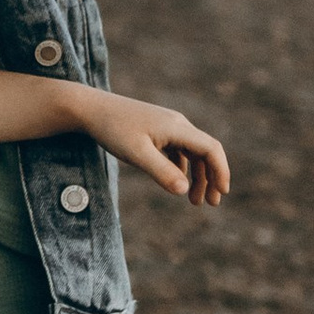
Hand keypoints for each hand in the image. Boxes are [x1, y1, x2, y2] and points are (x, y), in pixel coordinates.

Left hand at [77, 93, 231, 205]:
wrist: (91, 109)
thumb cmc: (113, 129)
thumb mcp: (137, 154)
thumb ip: (161, 172)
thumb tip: (185, 190)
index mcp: (177, 128)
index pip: (211, 149)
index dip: (221, 171)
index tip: (222, 193)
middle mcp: (177, 125)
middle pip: (205, 152)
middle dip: (211, 178)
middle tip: (210, 204)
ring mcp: (168, 126)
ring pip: (192, 153)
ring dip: (197, 176)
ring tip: (193, 201)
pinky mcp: (157, 130)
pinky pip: (179, 150)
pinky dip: (183, 168)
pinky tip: (177, 183)